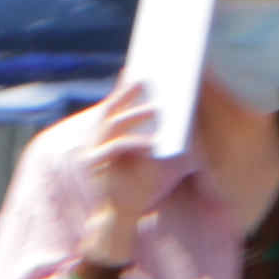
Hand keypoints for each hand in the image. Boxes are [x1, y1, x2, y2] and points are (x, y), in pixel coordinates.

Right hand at [70, 78, 171, 264]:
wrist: (123, 211)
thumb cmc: (143, 181)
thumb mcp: (157, 151)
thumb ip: (162, 130)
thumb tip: (184, 108)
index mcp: (109, 131)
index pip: (117, 101)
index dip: (127, 84)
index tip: (142, 67)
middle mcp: (97, 137)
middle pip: (113, 107)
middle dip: (129, 92)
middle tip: (148, 79)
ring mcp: (94, 149)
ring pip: (113, 124)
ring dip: (135, 115)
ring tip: (156, 110)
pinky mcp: (96, 165)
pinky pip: (116, 148)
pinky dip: (135, 143)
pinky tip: (153, 141)